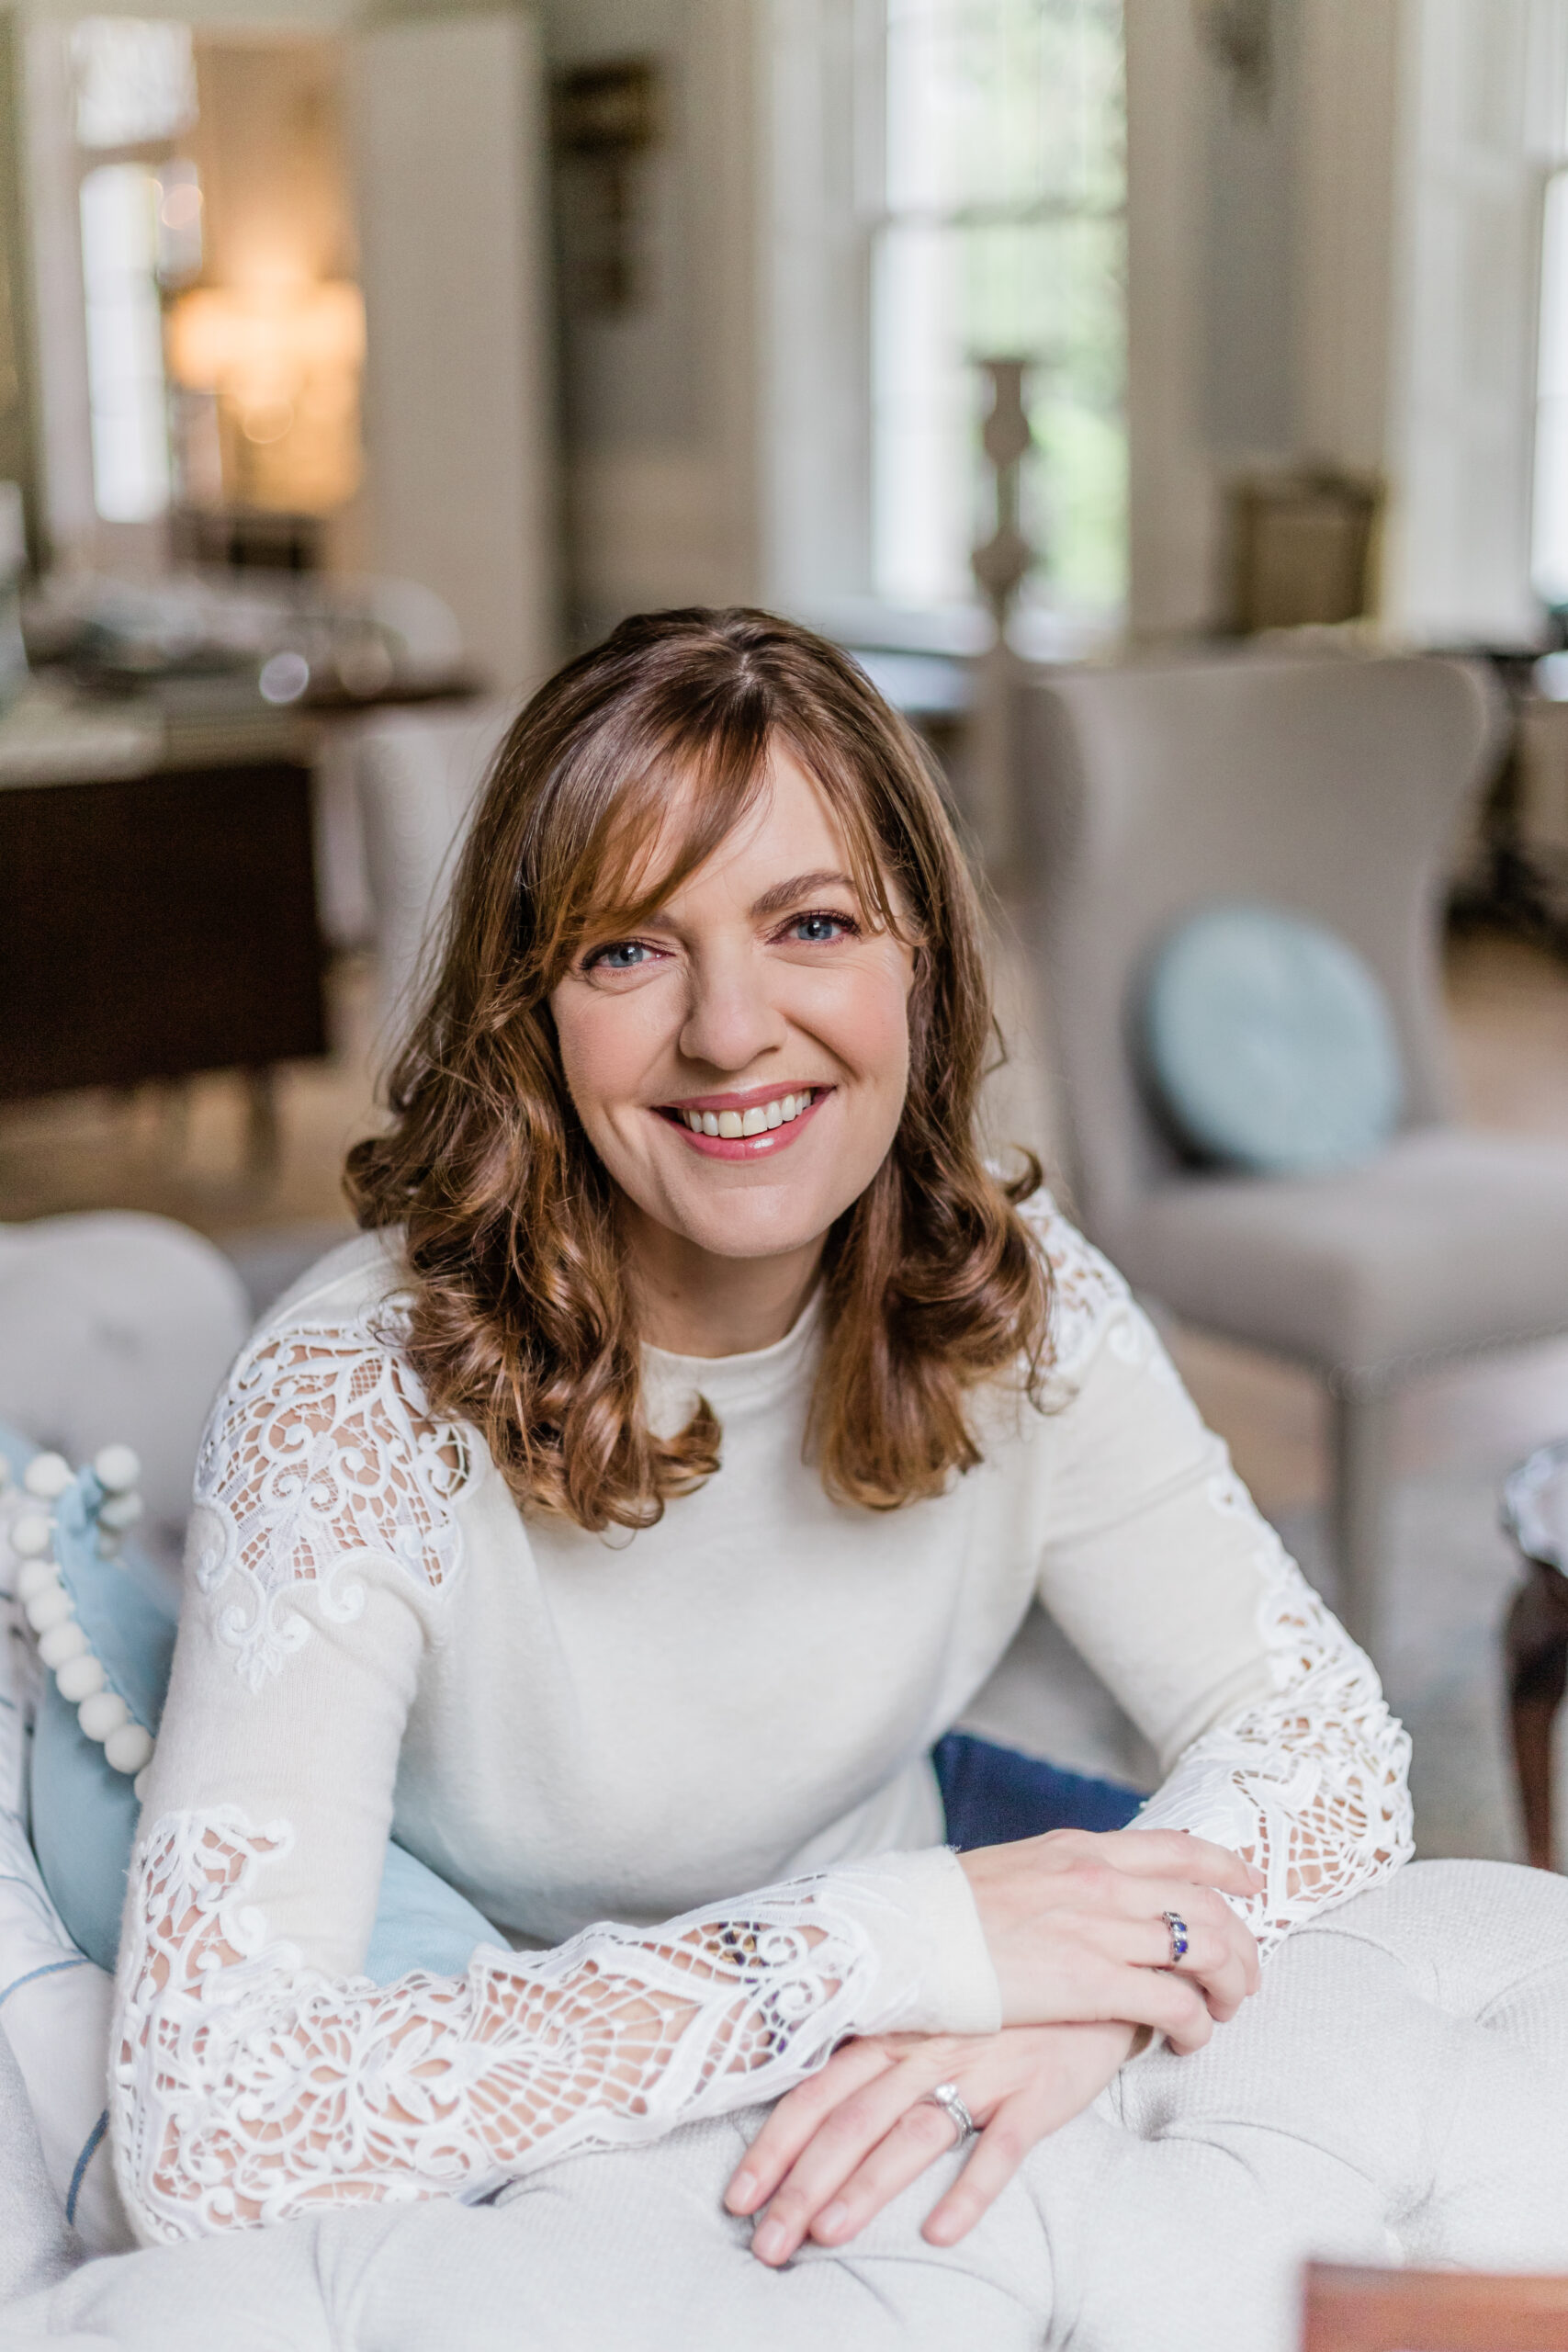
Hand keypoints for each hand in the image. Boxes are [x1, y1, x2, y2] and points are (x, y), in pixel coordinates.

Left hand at [728, 2019, 1137, 2264]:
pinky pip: (1000, 2147)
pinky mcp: (1035, 2094)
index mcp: (893, 2029)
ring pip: (911, 2133)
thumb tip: (812, 2102)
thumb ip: (877, 2049)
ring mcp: (981, 2068)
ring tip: (826, 2236)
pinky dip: (969, 2191)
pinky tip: (940, 2231)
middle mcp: (925, 2047)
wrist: (1089, 1970)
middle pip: (850, 2121)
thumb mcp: (929, 2010)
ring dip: (866, 2188)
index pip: (817, 2090)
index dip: (774, 2143)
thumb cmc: (999, 1998)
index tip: (736, 2197)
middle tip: (764, 2243)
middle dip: (801, 2185)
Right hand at [958, 1826, 1263, 2049]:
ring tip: (1223, 2012)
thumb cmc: (950, 1913)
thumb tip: (1090, 1887)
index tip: (1250, 1884)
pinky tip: (1186, 2041)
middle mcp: (1102, 1881)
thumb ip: (1065, 1875)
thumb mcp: (1018, 1868)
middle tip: (1245, 1975)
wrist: (907, 1937)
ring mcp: (1100, 1929)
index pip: (1179, 1847)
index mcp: (1083, 1849)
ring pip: (1204, 1951)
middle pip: (1206, 1903)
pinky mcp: (1092, 1983)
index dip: (1226, 1866)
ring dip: (1228, 1985)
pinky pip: (1173, 2002)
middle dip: (1240, 1942)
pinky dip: (1194, 2024)